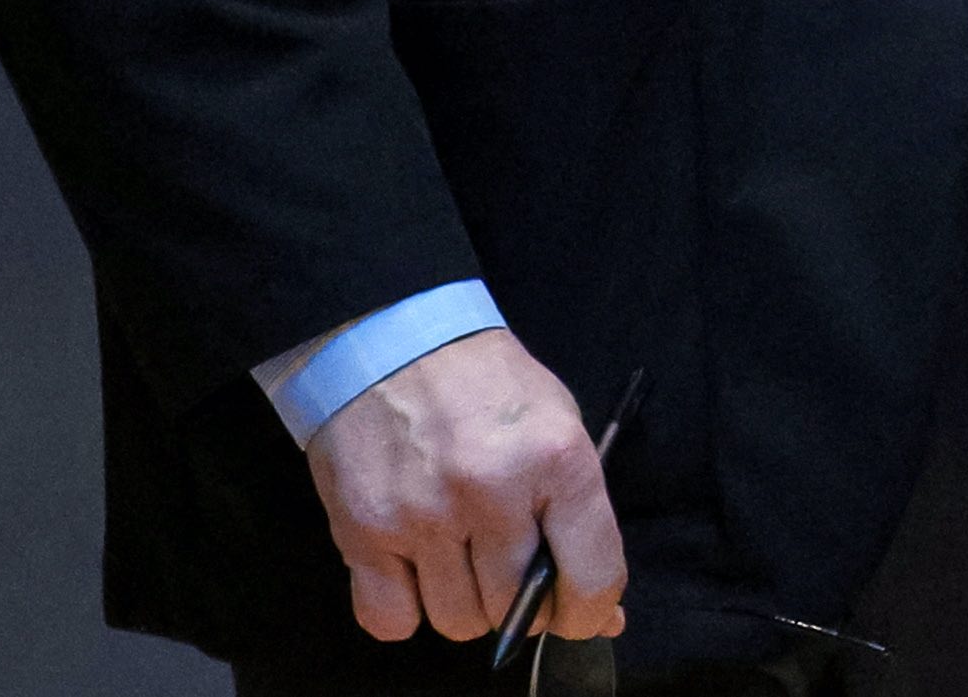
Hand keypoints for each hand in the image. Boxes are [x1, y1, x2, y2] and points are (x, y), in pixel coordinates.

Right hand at [299, 327, 621, 644]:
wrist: (394, 344)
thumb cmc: (487, 388)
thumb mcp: (559, 427)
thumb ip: (582, 520)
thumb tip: (604, 616)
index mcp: (556, 460)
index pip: (593, 575)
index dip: (590, 612)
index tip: (581, 612)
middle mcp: (491, 492)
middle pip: (516, 610)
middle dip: (520, 603)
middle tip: (509, 564)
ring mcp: (423, 515)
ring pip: (457, 622)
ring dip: (463, 603)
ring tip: (459, 552)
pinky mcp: (364, 532)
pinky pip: (391, 620)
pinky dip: (405, 608)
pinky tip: (415, 567)